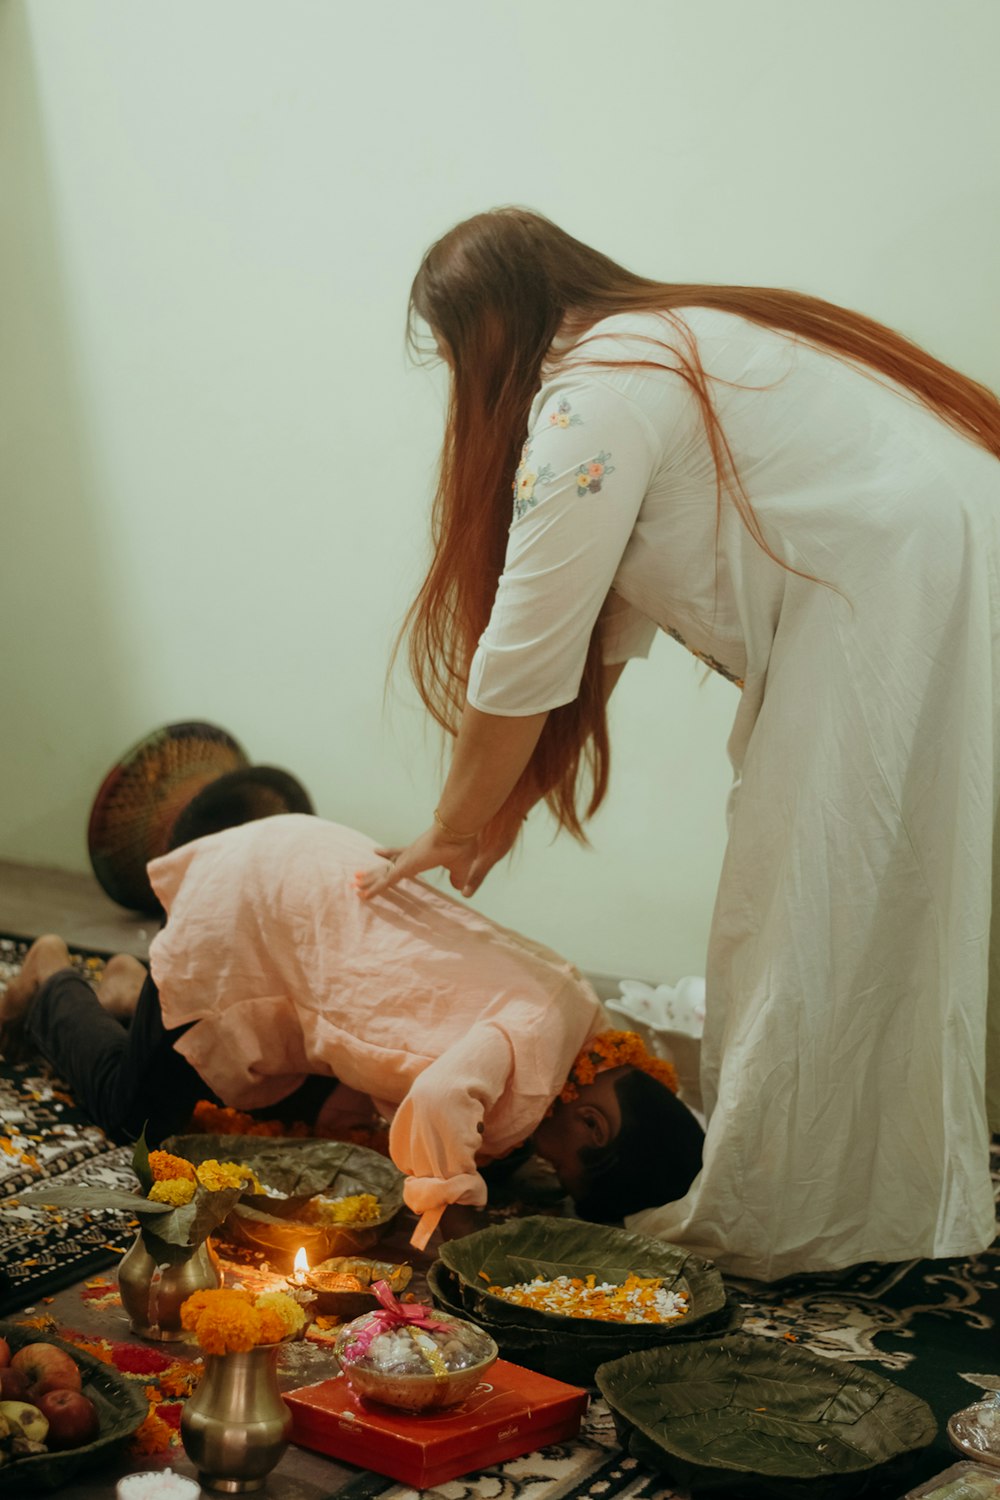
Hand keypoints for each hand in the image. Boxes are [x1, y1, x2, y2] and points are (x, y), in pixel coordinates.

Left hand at [354, 824, 481, 900]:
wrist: (457, 833)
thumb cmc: (461, 845)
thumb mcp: (461, 867)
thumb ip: (457, 877)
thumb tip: (458, 887)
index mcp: (421, 853)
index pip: (400, 854)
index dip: (389, 854)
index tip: (377, 852)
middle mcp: (409, 855)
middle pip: (386, 864)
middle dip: (373, 871)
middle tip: (359, 875)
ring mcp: (405, 860)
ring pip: (381, 873)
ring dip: (368, 880)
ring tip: (353, 884)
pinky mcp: (404, 868)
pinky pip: (384, 882)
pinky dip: (373, 890)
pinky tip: (363, 896)